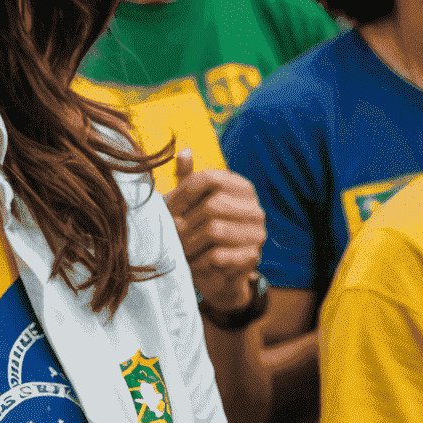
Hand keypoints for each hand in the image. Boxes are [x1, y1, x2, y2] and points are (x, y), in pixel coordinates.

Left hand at [164, 151, 264, 313]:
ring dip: (190, 242)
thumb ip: (188, 178)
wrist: (217, 271)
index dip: (183, 193)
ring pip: (214, 230)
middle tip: (171, 232)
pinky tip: (194, 262)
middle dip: (185, 221)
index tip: (166, 208)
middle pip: (211, 205)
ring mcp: (256, 233)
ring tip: (179, 247)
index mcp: (241, 187)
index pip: (208, 178)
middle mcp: (254, 208)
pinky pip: (219, 256)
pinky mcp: (252, 257)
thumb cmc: (200, 228)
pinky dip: (199, 260)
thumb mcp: (193, 201)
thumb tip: (184, 151)